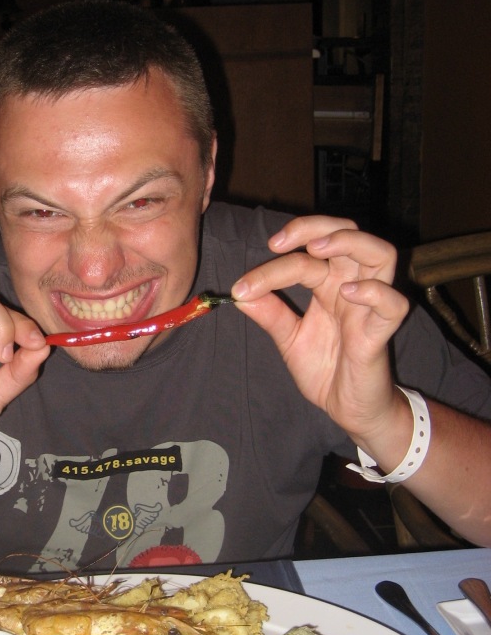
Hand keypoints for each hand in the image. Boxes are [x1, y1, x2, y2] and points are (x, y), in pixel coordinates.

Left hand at [231, 215, 410, 440]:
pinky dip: (374, 292)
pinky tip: (347, 293)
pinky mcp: (381, 333)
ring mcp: (370, 307)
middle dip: (315, 226)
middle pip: (350, 232)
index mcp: (329, 285)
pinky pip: (394, 304)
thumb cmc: (325, 369)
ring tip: (317, 251)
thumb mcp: (289, 339)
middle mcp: (352, 287)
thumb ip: (270, 315)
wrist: (347, 408)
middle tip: (280, 243)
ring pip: (382, 254)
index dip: (276, 260)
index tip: (243, 285)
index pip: (307, 255)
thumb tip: (239, 294)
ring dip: (349, 243)